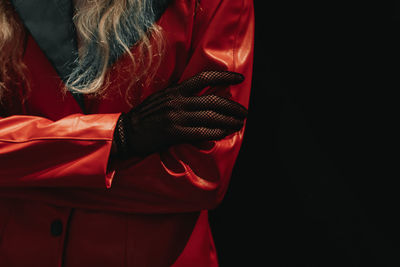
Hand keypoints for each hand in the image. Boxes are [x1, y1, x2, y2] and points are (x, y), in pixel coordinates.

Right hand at [113, 71, 247, 157]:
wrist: (127, 132)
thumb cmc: (146, 116)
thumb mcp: (162, 98)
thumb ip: (181, 95)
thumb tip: (202, 97)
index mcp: (176, 90)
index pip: (204, 77)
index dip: (224, 76)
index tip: (239, 78)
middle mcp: (178, 101)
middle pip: (213, 100)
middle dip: (233, 107)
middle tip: (244, 112)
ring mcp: (176, 117)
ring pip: (211, 117)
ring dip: (229, 121)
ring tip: (239, 123)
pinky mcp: (174, 133)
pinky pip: (202, 132)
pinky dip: (216, 132)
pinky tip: (225, 133)